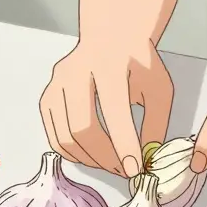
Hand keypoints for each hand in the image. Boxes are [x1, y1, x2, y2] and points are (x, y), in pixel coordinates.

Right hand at [39, 39, 172, 177]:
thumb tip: (145, 160)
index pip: (113, 112)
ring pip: (64, 136)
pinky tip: (92, 156)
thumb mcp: (159, 88)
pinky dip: (72, 154)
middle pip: (81, 127)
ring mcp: (55, 84)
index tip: (136, 170)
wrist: (111, 35)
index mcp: (108, 65)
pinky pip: (54, 136)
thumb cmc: (138, 63)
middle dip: (104, 157)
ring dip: (89, 159)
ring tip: (111, 165)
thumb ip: (156, 124)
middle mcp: (75, 72)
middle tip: (124, 171)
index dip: (124, 146)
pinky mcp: (47, 97)